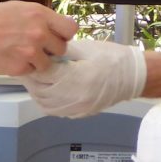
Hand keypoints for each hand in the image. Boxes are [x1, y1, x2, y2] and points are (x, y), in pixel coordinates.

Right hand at [0, 0, 76, 74]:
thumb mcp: (18, 8)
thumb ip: (39, 18)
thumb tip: (55, 30)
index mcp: (39, 14)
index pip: (70, 29)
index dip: (64, 34)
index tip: (57, 36)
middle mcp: (38, 33)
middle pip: (62, 48)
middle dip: (51, 49)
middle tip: (36, 46)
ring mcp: (30, 52)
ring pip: (48, 63)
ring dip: (38, 61)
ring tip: (20, 52)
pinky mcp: (20, 68)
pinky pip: (32, 72)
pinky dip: (24, 68)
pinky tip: (10, 58)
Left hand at [21, 39, 146, 117]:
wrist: (132, 76)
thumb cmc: (112, 58)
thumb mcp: (86, 49)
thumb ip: (62, 52)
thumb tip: (43, 53)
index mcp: (77, 77)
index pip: (45, 74)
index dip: (34, 66)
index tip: (29, 59)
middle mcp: (76, 97)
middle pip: (41, 91)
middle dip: (32, 79)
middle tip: (28, 68)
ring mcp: (78, 107)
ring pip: (45, 104)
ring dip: (37, 92)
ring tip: (36, 80)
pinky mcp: (81, 113)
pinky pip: (56, 111)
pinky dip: (46, 102)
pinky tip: (47, 91)